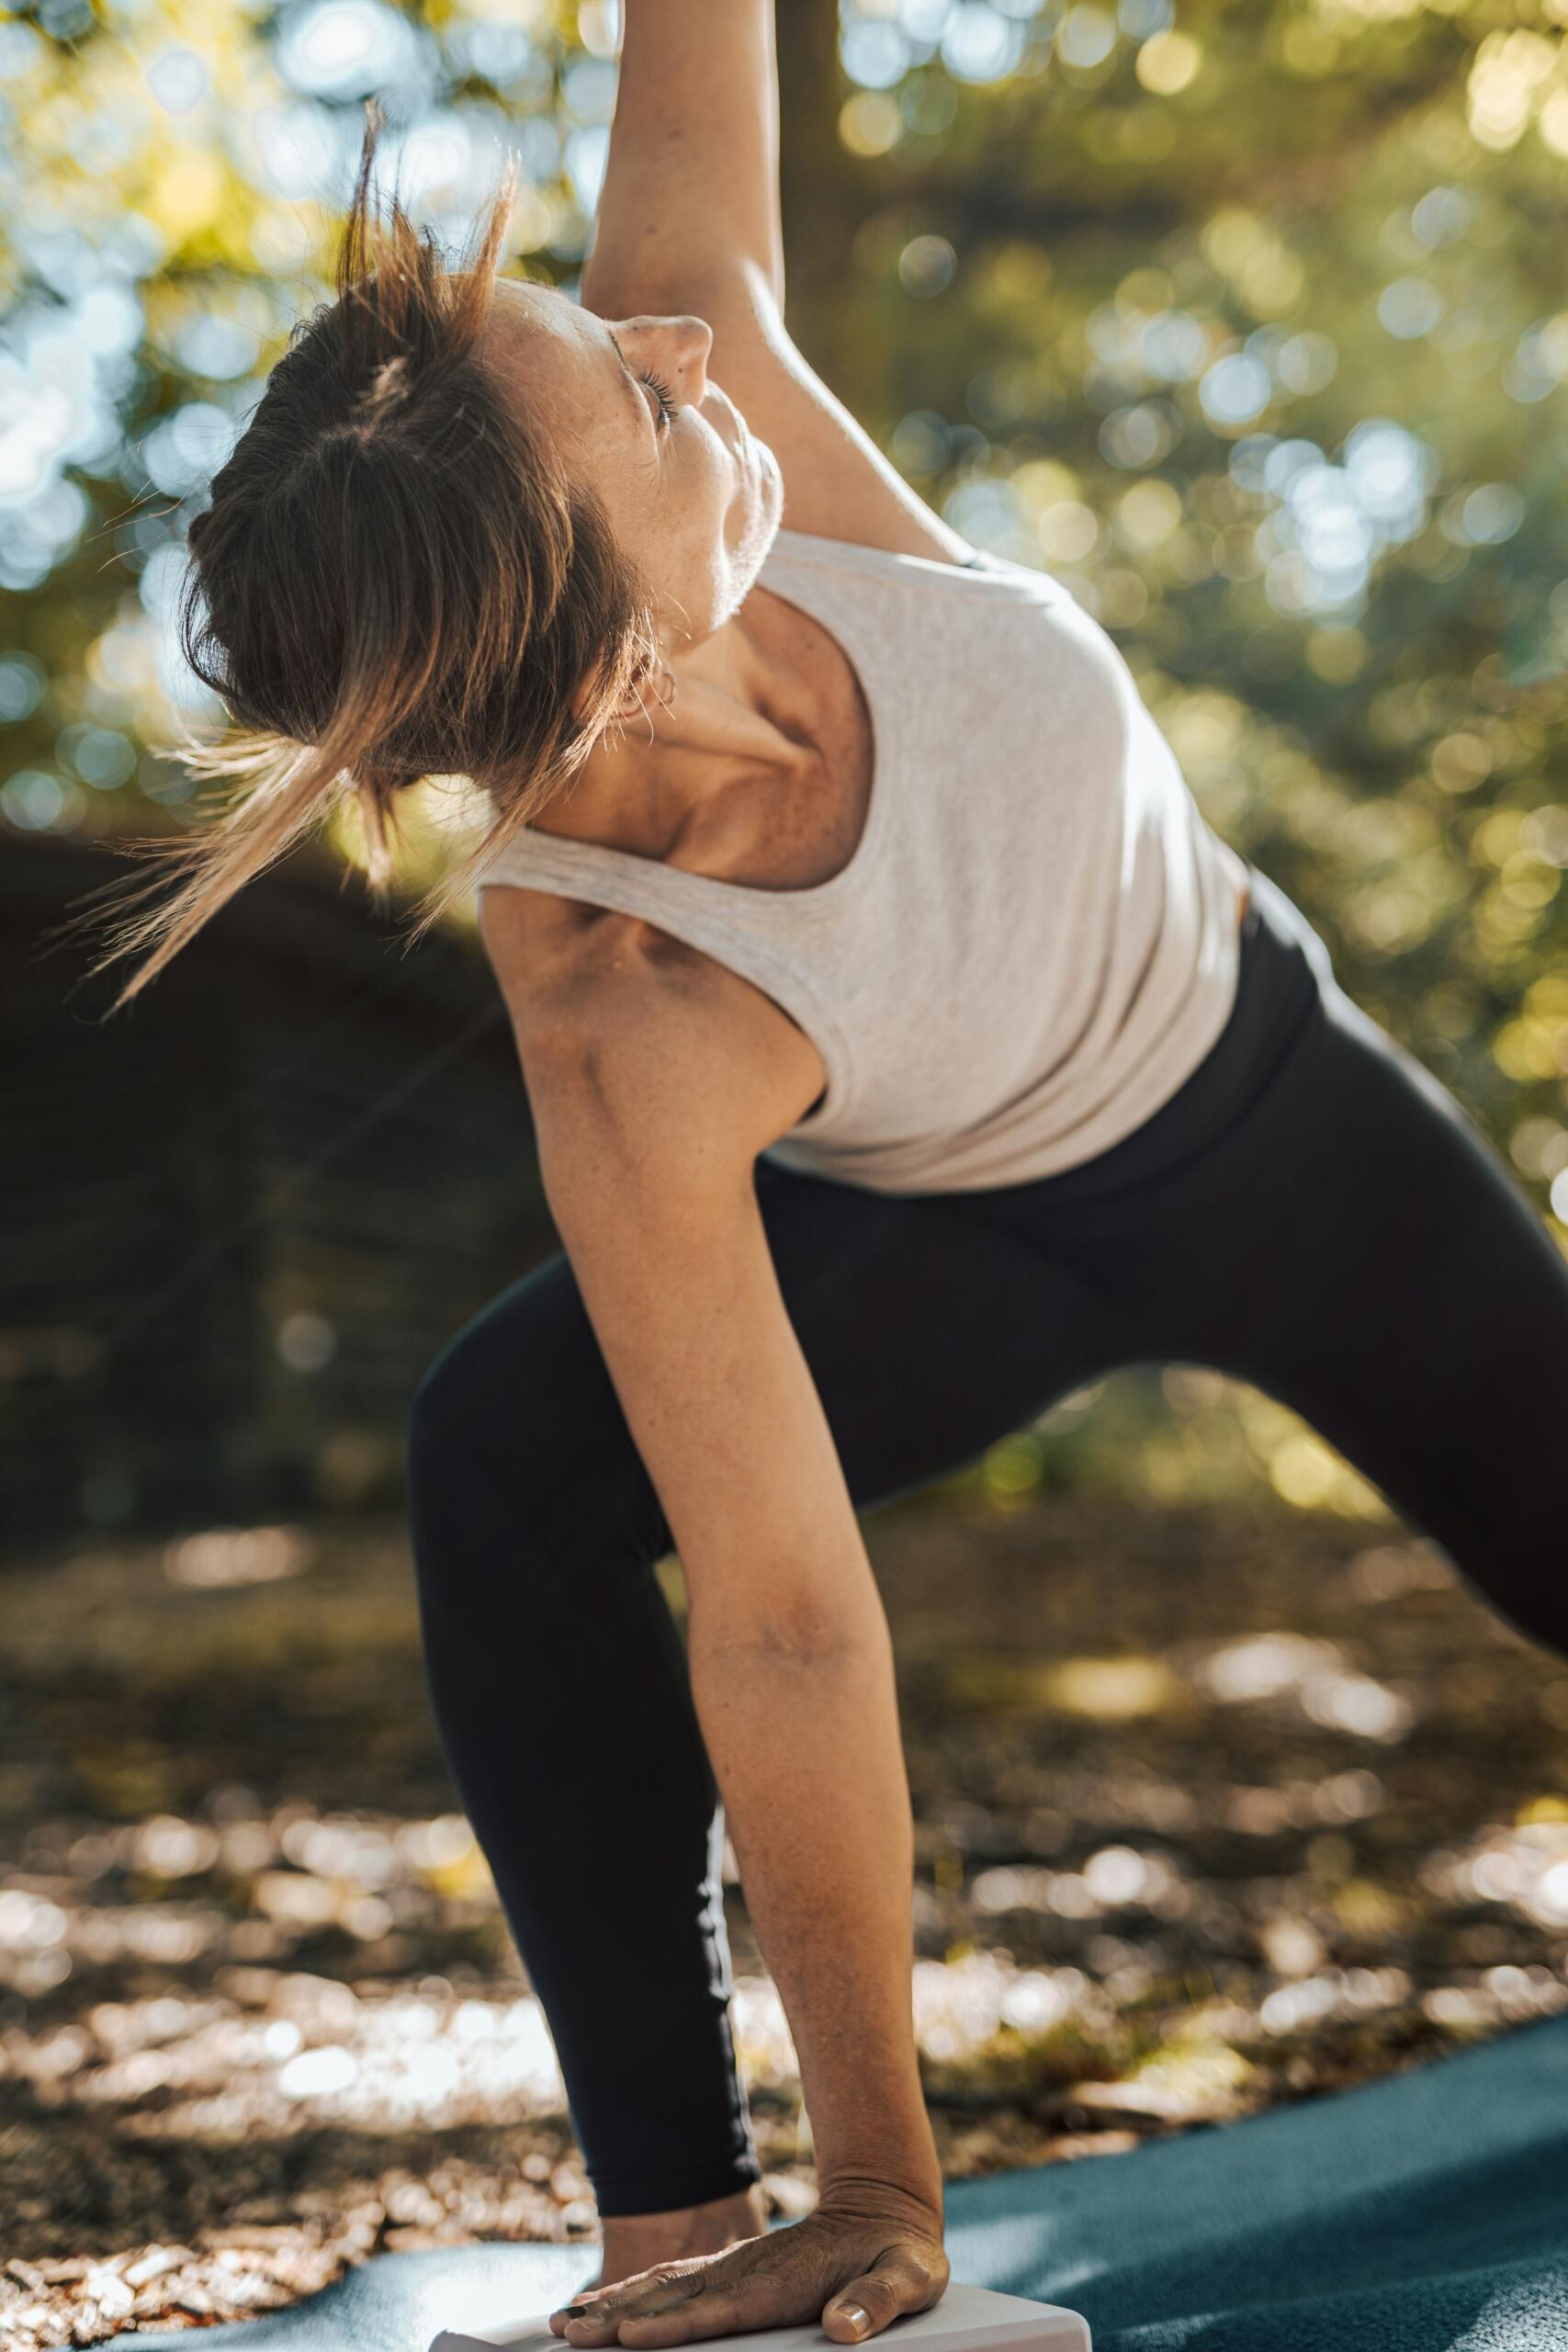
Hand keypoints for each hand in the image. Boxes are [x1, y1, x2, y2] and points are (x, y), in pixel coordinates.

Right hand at [548, 2183, 948, 2346]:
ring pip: (661, 2289)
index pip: (715, 2311)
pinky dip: (632, 2295)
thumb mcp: (908, 2278)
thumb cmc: (900, 2254)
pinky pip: (672, 2284)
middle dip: (616, 2318)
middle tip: (566, 2333)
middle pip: (670, 2299)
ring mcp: (734, 2271)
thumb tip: (844, 2330)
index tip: (627, 2337)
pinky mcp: (732, 2274)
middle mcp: (745, 2275)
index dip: (672, 2326)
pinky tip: (605, 2306)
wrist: (885, 2207)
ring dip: (612, 2305)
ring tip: (565, 2321)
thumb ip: (877, 2303)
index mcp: (779, 2285)